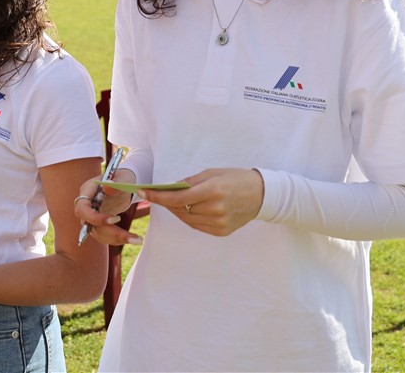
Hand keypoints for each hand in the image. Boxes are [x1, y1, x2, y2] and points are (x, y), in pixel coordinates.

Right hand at [73, 169, 141, 245]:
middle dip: (110, 232)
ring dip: (116, 238)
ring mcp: (91, 216)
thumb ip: (116, 182)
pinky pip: (104, 235)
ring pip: (98, 233)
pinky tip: (133, 239)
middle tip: (131, 237)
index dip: (95, 218)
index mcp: (87, 191)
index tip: (116, 219)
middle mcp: (86, 205)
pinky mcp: (98, 224)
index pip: (82, 208)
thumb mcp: (123, 177)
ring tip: (137, 239)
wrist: (125, 183)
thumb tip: (107, 186)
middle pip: (90, 224)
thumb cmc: (123, 177)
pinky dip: (117, 239)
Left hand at [138, 168, 263, 236]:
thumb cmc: (236, 178)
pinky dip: (190, 217)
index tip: (143, 192)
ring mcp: (218, 223)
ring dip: (177, 210)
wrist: (262, 195)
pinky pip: (197, 225)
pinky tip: (189, 209)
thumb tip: (170, 188)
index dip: (158, 196)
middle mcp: (215, 209)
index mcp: (213, 191)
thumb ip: (190, 181)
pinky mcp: (221, 231)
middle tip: (155, 194)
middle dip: (166, 202)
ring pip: (187, 219)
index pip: (178, 198)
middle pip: (180, 210)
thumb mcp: (213, 173)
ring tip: (174, 201)